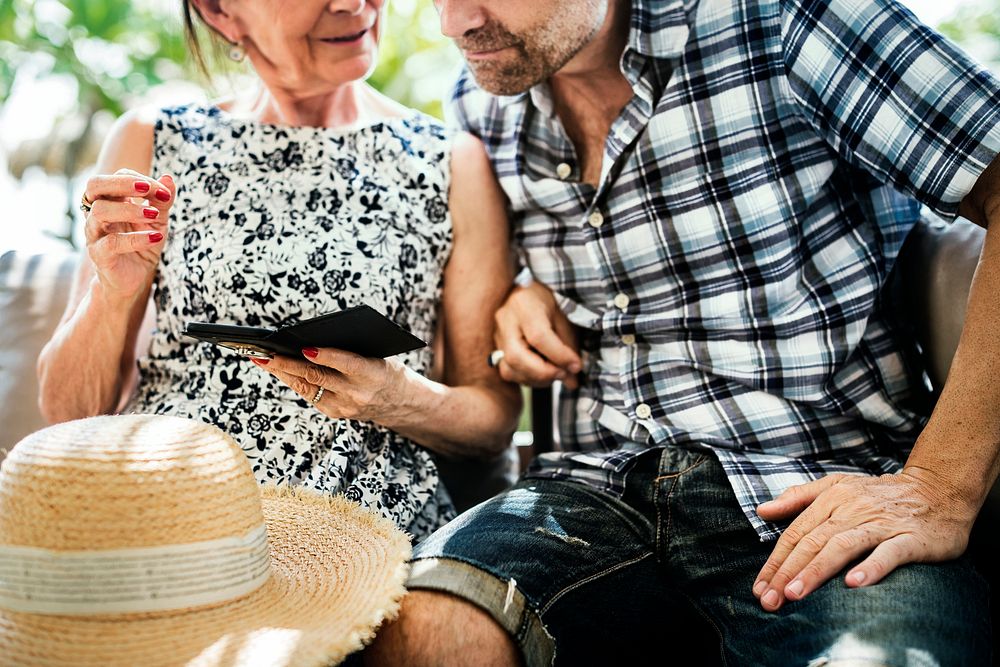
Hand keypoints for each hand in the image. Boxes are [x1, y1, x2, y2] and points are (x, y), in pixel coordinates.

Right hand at [83, 169, 175, 301]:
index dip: (140, 179)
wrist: (133, 279)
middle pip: (95, 185)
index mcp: (111, 200)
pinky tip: (155, 237)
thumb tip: (169, 178)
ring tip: (154, 215)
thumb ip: (162, 201)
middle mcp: (97, 213)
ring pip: (100, 211)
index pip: (117, 177)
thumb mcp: (158, 220)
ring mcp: (95, 233)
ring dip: (130, 210)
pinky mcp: (99, 255)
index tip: (163, 192)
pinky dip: (136, 238)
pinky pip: (111, 243)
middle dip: (122, 183)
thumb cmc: (143, 244)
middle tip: (147, 189)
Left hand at [250, 347, 408, 422]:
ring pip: (307, 388)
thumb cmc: (385, 370)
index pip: (345, 363)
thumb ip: (350, 350)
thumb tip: (313, 340)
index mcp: (372, 374)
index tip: (304, 348)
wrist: (399, 402)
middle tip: (265, 353)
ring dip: (282, 373)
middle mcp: (356, 393)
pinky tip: (280, 371)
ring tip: (262, 359)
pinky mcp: (335, 413)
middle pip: (316, 377)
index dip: (324, 356)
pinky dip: (294, 381)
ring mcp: (344, 407)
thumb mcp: (378, 355)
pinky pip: (309, 395)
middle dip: (288, 365)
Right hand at [493, 281, 581, 388]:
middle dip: (543, 373)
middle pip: (517, 357)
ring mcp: (497, 335)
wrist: (523, 291)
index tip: (575, 366)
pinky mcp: (496, 348)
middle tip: (563, 373)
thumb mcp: (563, 315)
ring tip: (554, 373)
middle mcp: (505, 321)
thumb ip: (569, 346)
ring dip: (535, 379)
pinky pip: (507, 371)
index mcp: (524, 305)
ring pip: (509, 369)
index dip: (559, 356)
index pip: (539, 337)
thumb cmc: (545, 301)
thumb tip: (573, 379)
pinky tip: (541, 372)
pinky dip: (527, 378)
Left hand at [752, 469, 977, 611]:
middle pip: (813, 542)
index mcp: (832, 498)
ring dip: (817, 570)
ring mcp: (882, 523)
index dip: (776, 560)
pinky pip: (889, 553)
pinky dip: (871, 567)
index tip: (760, 587)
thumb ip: (799, 497)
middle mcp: (853, 509)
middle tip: (770, 599)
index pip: (796, 532)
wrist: (938, 489)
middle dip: (788, 572)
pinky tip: (854, 584)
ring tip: (796, 593)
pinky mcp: (910, 538)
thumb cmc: (880, 494)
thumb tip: (762, 510)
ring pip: (843, 546)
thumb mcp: (837, 486)